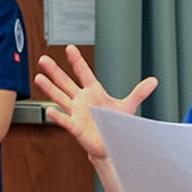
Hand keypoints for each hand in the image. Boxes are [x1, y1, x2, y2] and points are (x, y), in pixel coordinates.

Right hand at [34, 44, 157, 159]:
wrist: (111, 144)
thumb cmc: (116, 123)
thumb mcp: (128, 106)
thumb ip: (139, 92)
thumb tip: (154, 81)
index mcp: (94, 92)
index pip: (84, 73)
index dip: (77, 61)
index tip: (69, 48)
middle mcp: (82, 100)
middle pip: (66, 82)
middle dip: (55, 71)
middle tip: (43, 59)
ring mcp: (77, 113)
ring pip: (60, 98)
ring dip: (49, 88)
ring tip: (38, 78)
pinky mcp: (76, 127)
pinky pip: (65, 120)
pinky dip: (57, 116)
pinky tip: (49, 110)